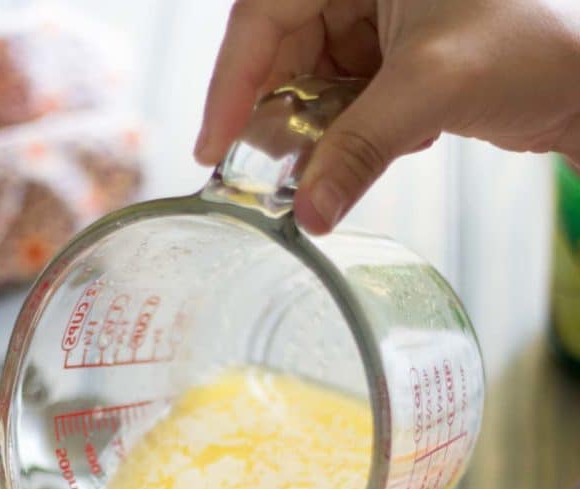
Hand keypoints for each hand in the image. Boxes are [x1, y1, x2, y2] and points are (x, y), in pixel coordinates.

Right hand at [197, 1, 579, 232]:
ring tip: (362, 152)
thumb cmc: (530, 45)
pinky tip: (404, 136)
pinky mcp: (390, 55)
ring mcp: (374, 17)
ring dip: (324, 130)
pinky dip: (356, 130)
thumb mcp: (433, 89)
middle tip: (276, 172)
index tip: (213, 146)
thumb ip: (360, 149)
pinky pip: (343, 98)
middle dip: (283, 115)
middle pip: (281, 50)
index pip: (263, 11)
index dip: (231, 82)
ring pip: (311, 81)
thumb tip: (307, 213)